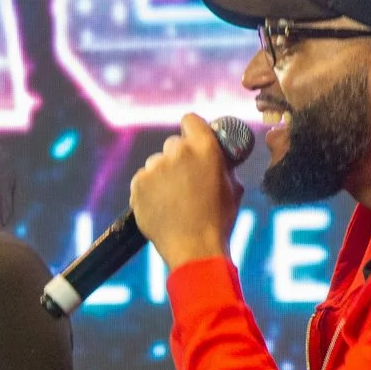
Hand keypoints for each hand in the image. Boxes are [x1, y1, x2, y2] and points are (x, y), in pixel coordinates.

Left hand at [128, 114, 245, 273]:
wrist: (194, 249)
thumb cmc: (218, 220)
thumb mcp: (232, 187)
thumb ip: (221, 164)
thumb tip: (219, 157)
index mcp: (204, 147)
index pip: (190, 120)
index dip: (192, 130)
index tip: (193, 141)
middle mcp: (177, 151)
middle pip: (172, 144)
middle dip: (178, 158)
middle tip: (185, 181)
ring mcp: (154, 168)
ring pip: (156, 163)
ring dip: (162, 175)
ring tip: (173, 200)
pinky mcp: (138, 184)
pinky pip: (143, 180)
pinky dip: (149, 190)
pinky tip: (161, 206)